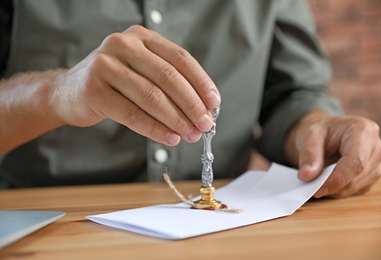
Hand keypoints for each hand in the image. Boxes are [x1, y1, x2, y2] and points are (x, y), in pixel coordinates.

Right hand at [52, 25, 220, 145]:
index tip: (214, 103)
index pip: (180, 58)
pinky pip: (132, 114)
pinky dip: (155, 128)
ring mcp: (106, 65)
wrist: (68, 91)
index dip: (201, 82)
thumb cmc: (113, 84)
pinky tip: (170, 138)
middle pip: (168, 77)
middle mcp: (123, 45)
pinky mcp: (94, 90)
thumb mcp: (140, 71)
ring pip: (152, 96)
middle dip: (192, 104)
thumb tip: (202, 109)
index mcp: (141, 37)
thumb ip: (167, 83)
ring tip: (191, 134)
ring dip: (176, 119)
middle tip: (205, 124)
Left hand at [284, 111, 380, 197]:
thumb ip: (309, 155)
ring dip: (334, 188)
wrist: (324, 133)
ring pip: (356, 187)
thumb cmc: (319, 131)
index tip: (317, 190)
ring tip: (317, 179)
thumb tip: (306, 176)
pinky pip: (355, 190)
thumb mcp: (308, 136)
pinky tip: (327, 180)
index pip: (356, 162)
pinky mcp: (372, 175)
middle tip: (310, 185)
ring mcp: (377, 163)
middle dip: (332, 184)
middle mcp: (376, 147)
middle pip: (357, 176)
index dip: (337, 180)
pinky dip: (338, 190)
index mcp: (363, 131)